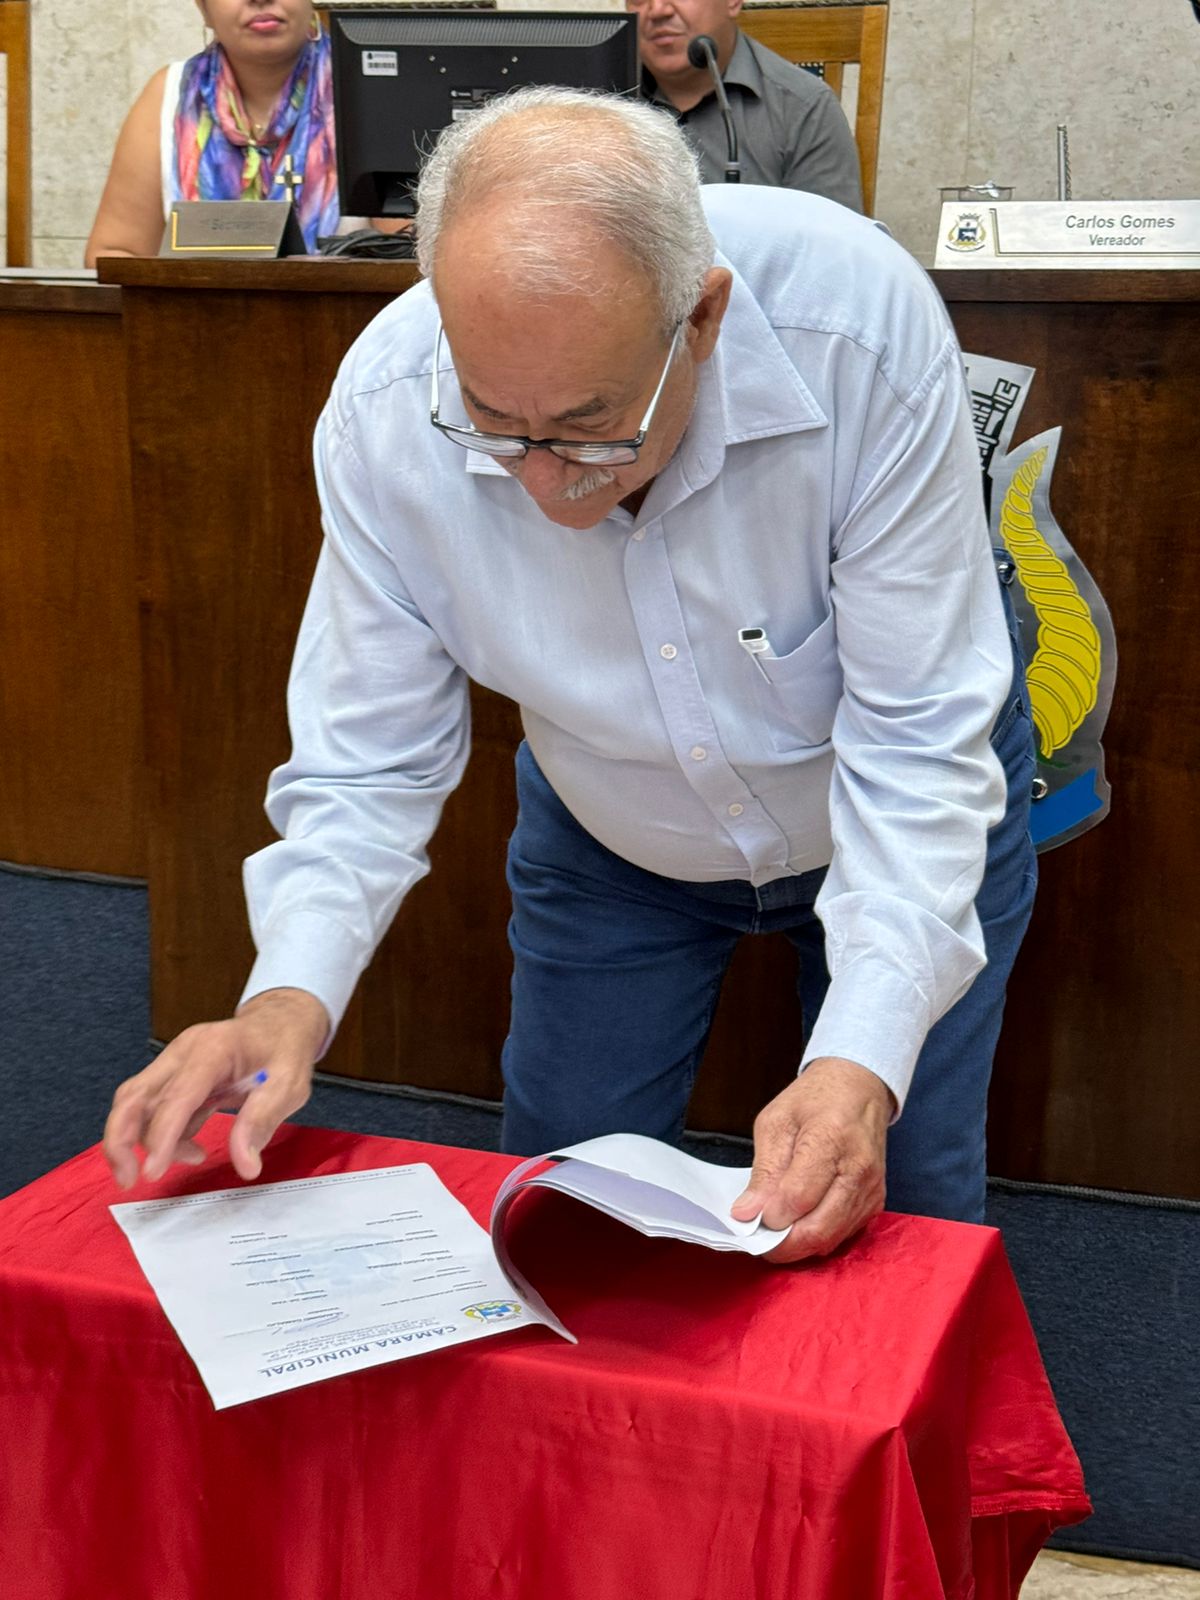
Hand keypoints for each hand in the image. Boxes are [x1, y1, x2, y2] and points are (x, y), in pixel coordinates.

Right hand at [103, 988, 329, 1188]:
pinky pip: (152, 1107)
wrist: (281, 1020)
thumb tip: (246, 1165)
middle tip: (129, 1180)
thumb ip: (263, 1121)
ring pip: (135, 1102)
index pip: (176, 1097)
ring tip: (179, 1161)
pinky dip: (160, 1134)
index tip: (152, 1173)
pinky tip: (190, 1148)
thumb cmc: (285, 1049)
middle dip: (120, 1140)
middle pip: (134, 1096)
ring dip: (139, 1140)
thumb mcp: (289, 1085)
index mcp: (212, 1050)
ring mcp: (174, 1061)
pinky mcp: (174, 1074)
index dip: (161, 1136)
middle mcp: (183, 1052)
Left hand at [731, 1058, 893, 1263]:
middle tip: (756, 1237)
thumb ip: (764, 1170)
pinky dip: (817, 1237)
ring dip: (798, 1244)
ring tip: (773, 1232)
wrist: (859, 1090)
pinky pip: (842, 1235)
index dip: (770, 1216)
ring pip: (830, 1239)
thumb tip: (747, 1213)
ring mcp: (871, 1189)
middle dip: (781, 1243)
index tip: (747, 1217)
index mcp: (830, 1138)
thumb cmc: (813, 1101)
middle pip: (818, 1228)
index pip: (798, 1196)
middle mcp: (858, 1169)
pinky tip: (799, 1224)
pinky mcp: (875, 1203)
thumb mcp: (776, 1122)